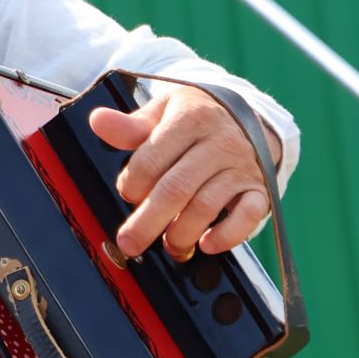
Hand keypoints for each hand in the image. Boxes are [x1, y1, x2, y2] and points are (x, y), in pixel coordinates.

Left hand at [88, 83, 280, 261]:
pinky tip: (206, 244)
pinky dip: (228, 235)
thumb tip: (98, 121)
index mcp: (190, 119)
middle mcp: (219, 142)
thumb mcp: (163, 112)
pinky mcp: (260, 189)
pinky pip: (249, 215)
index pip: (151, 159)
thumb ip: (130, 125)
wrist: (247, 116)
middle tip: (129, 243)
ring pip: (207, 206)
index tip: (128, 193)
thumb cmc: (195, 118)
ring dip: (181, 233)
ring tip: (168, 245)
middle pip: (176, 188)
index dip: (133, 184)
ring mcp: (241, 167)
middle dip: (147, 221)